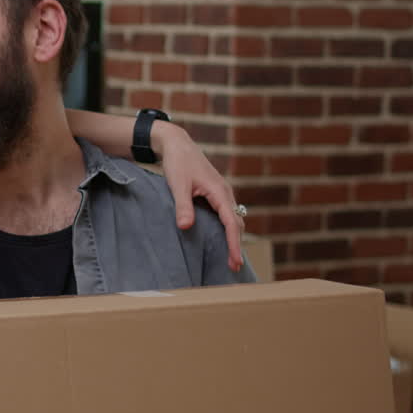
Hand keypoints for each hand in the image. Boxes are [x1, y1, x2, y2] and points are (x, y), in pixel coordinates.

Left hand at [154, 123, 244, 271]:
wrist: (177, 145)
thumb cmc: (178, 163)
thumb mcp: (178, 185)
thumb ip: (183, 206)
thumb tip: (185, 227)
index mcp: (219, 192)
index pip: (231, 223)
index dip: (233, 243)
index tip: (235, 261)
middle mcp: (225, 193)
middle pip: (236, 223)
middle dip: (236, 245)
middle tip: (234, 267)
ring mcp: (221, 193)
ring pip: (233, 219)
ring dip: (233, 237)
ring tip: (231, 258)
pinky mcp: (216, 194)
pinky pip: (226, 214)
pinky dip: (228, 228)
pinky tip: (222, 239)